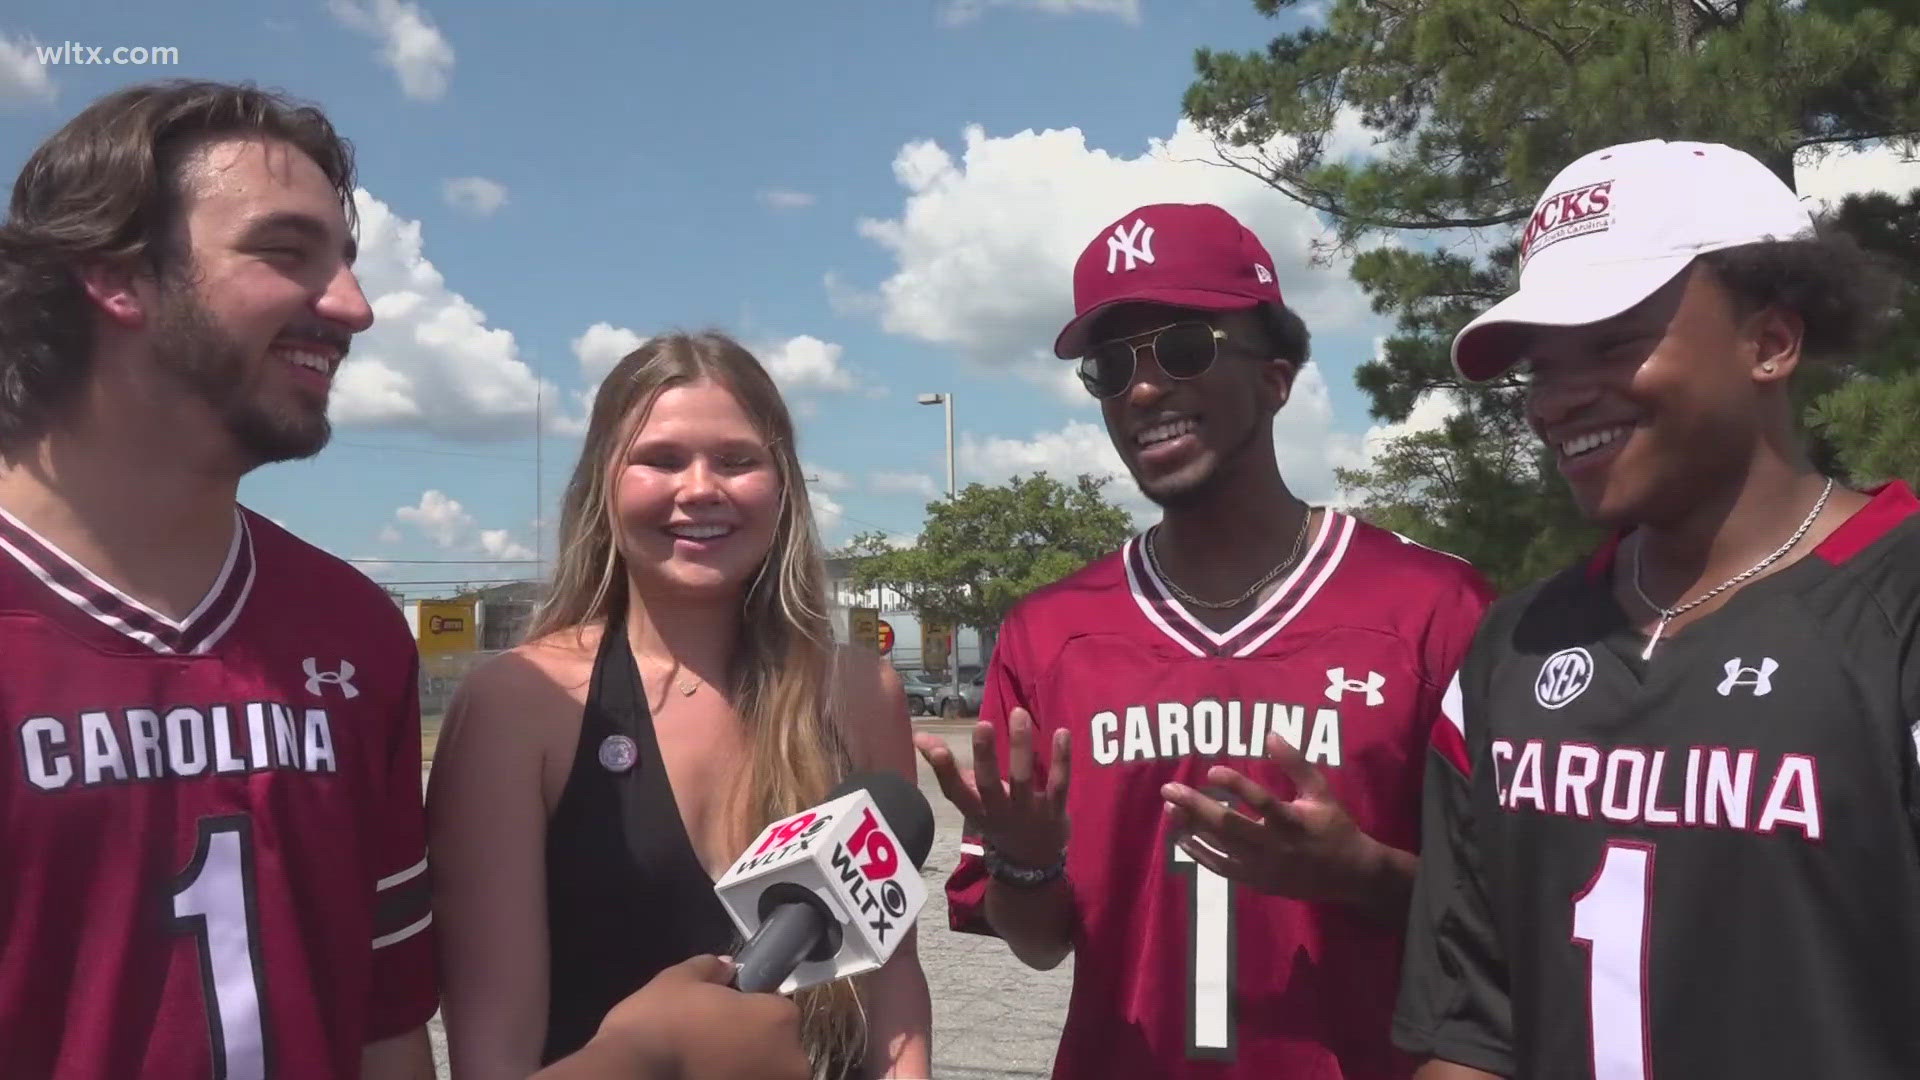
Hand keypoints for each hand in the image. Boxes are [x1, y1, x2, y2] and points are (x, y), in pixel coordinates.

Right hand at [594, 954, 808, 1079]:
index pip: (777, 1008)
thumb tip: (727, 966)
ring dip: (745, 1067)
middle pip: (777, 1045)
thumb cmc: (661, 1023)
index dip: (750, 1010)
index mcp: (780, 1018)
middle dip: (752, 1043)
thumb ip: (710, 968)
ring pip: (763, 1071)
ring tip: (705, 1064)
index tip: (725, 1015)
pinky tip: (702, 1076)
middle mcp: (790, 1060)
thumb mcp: (678, 981)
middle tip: (714, 1041)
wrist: (631, 1074)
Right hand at [914, 707, 1069, 867]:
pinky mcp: (1055, 811)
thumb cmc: (997, 817)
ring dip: (1021, 747)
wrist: (1033, 861)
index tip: (935, 747)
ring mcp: (1028, 814)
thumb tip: (919, 736)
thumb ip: (947, 767)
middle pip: (989, 785)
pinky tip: (1062, 732)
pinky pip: (1058, 784)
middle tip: (983, 724)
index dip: (944, 771)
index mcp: (975, 810)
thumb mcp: (971, 799)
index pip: (954, 792)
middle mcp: (998, 813)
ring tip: (1019, 713)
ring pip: (1023, 779)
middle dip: (985, 756)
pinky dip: (1061, 759)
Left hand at [1161, 733, 1387, 904]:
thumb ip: (1296, 763)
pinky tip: (1180, 837)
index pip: (1261, 803)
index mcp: (1293, 822)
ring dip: (1191, 827)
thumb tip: (1270, 732)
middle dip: (1196, 807)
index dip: (1236, 786)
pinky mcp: (1255, 881)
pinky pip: (1221, 868)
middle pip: (1229, 827)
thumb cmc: (1333, 826)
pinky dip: (1199, 853)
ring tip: (1168, 808)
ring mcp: (1262, 867)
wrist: (1349, 875)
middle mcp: (1274, 847)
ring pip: (1220, 848)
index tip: (1211, 770)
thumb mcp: (1320, 791)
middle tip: (1169, 789)